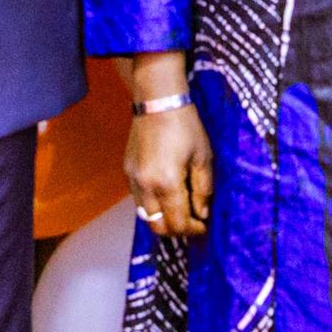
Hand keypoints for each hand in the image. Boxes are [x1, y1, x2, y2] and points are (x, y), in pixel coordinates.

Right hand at [125, 103, 212, 238]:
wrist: (158, 101)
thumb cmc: (185, 126)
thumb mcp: (203, 157)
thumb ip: (203, 189)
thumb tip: (202, 214)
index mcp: (167, 183)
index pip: (178, 222)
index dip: (193, 229)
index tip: (204, 226)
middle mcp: (146, 187)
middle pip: (158, 227)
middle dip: (176, 230)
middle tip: (191, 223)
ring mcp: (133, 180)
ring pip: (145, 216)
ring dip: (162, 219)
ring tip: (179, 210)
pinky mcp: (127, 172)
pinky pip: (138, 200)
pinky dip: (152, 205)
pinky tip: (165, 195)